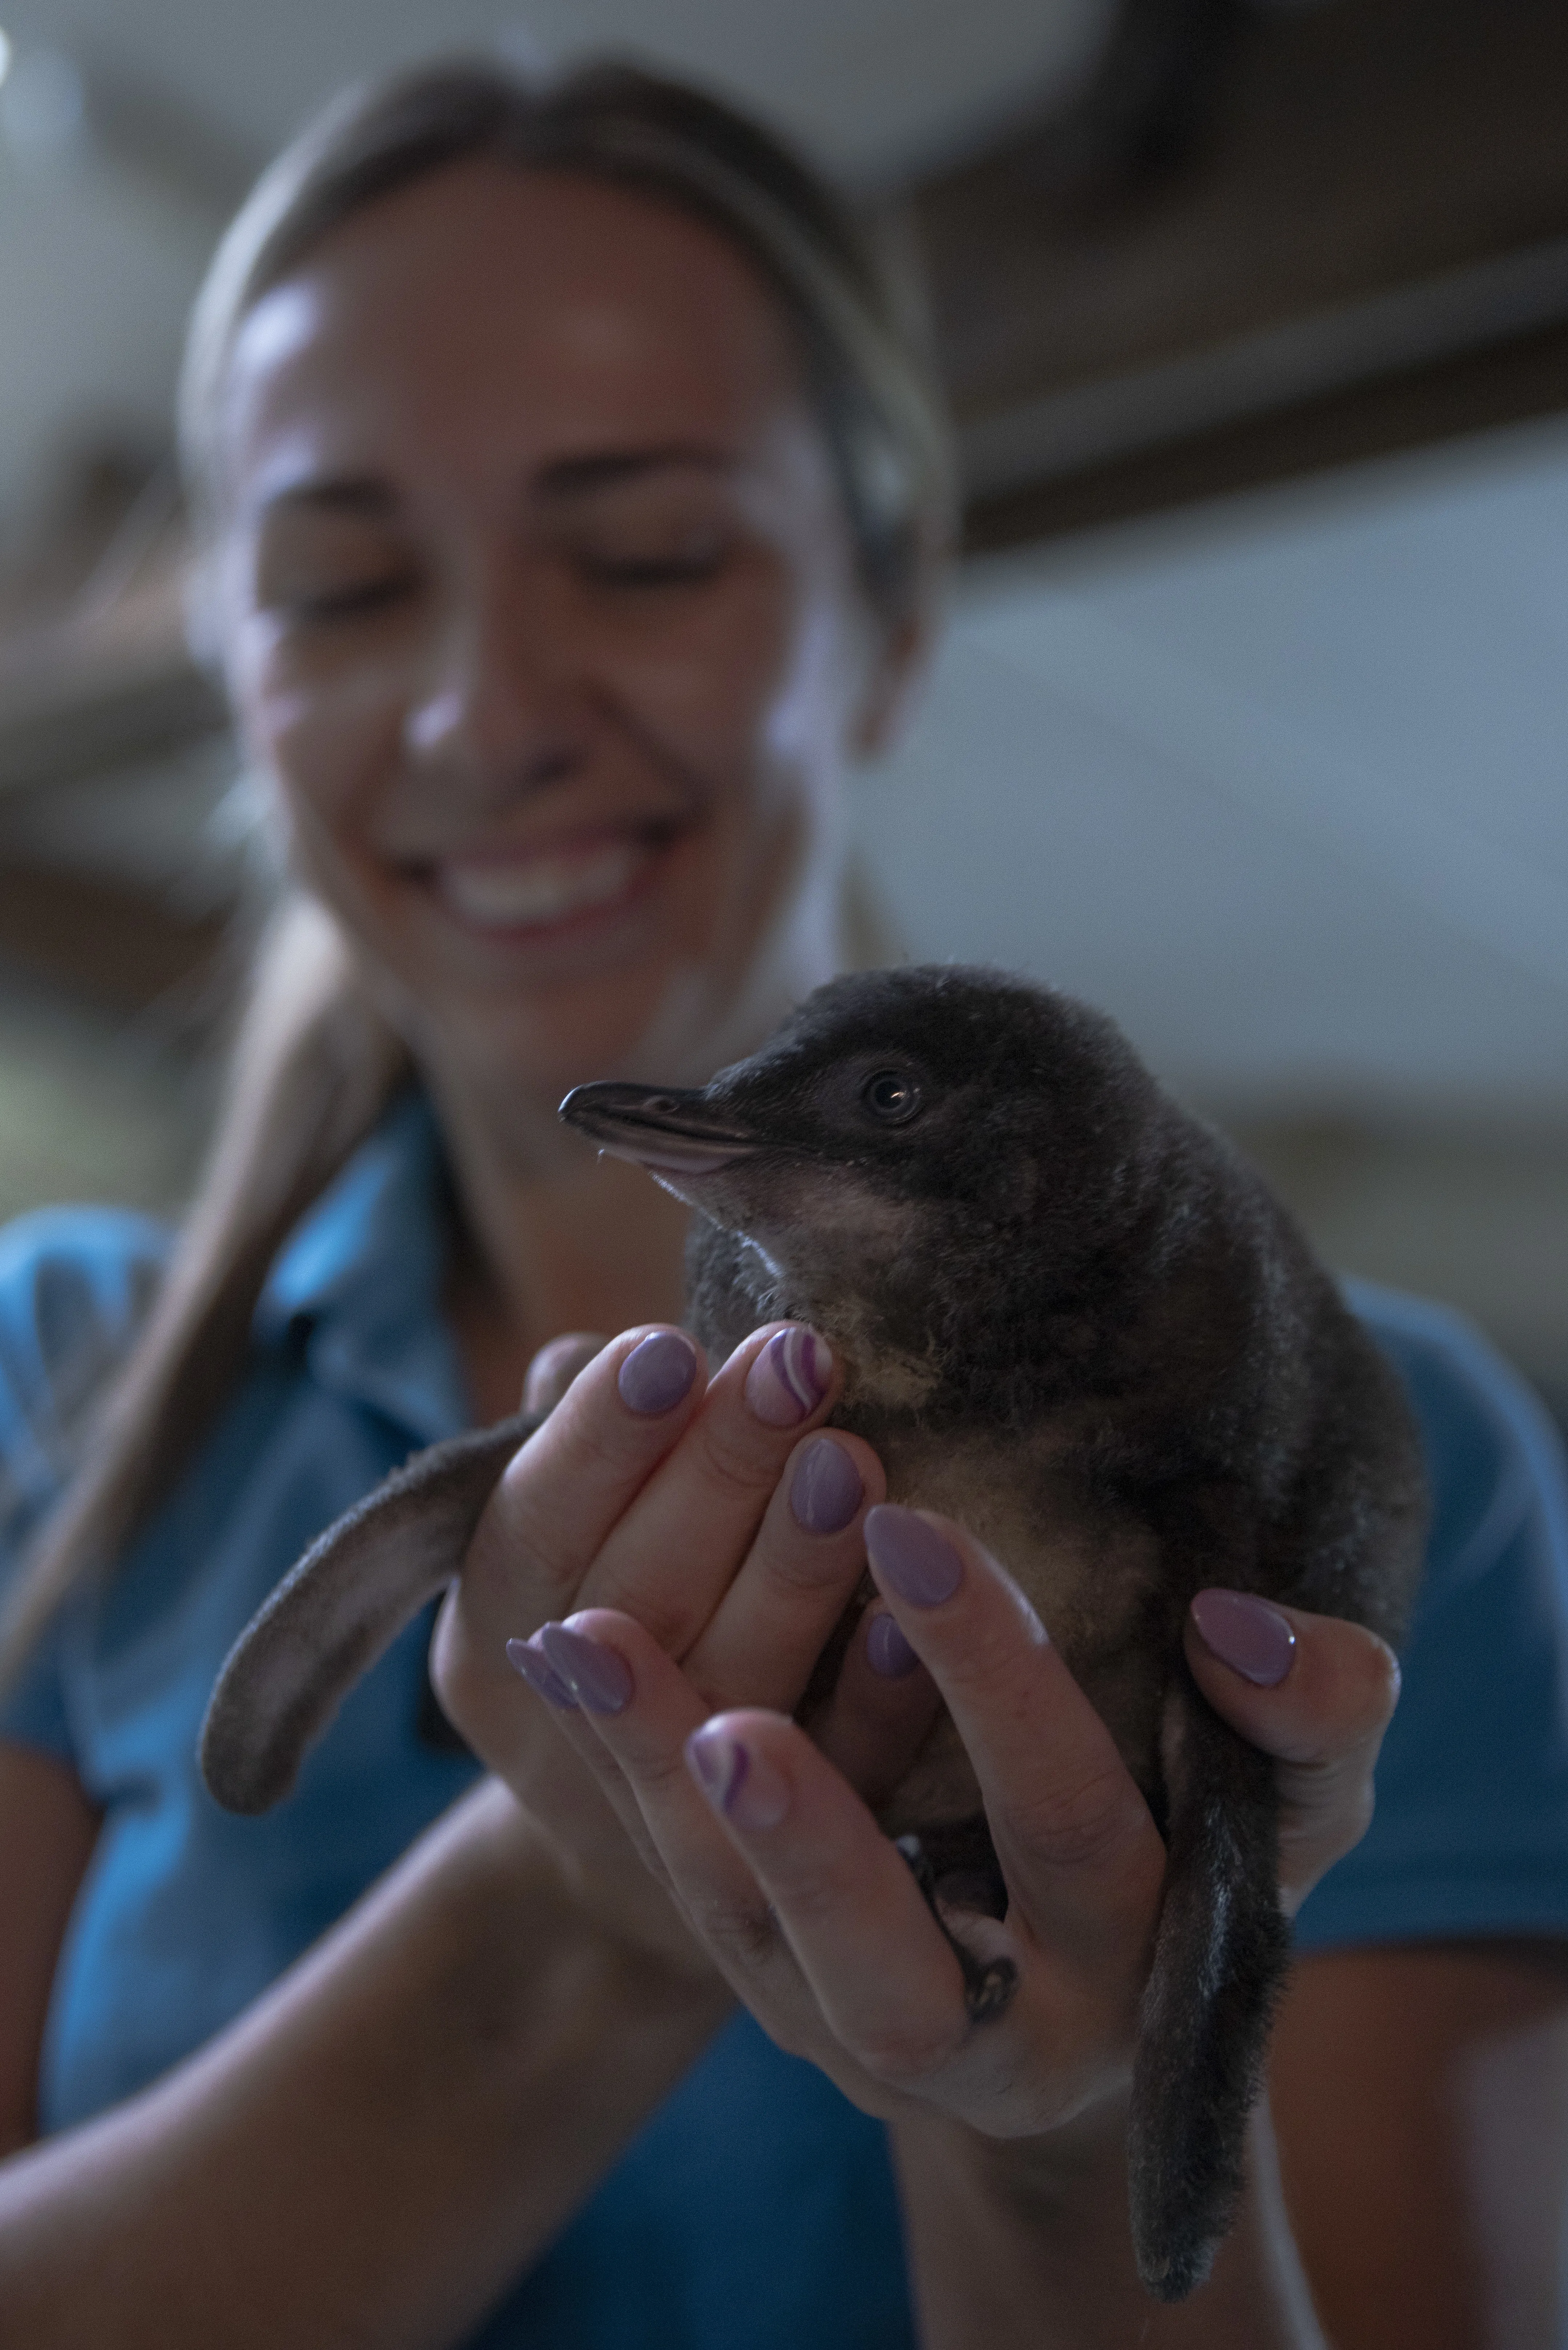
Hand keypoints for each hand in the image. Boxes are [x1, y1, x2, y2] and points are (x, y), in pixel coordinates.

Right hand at [430, 1322, 941, 1964]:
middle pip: (638, 1598)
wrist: (661, 1827)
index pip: (534, 1528)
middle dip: (719, 1470)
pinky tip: (915, 1616)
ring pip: (733, 1688)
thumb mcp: (576, 1527)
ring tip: (851, 1457)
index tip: (671, 1344)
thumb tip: (586, 1356)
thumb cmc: (630, 1596)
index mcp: (495, 1641)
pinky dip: (878, 1696)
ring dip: (792, 1572)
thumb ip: (582, 1443)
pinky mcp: (798, 1870)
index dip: (599, 1439)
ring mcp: (676, 1821)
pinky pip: (843, 1775)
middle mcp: (567, 1739)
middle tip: (794, 1362)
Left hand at [506, 1507, 1401, 2152]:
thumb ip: (1314, 1716)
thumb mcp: (1297, 1789)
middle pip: (886, 1971)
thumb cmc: (1208, 1833)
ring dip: (659, 1791)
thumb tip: (1236, 1625)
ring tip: (584, 1647)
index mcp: (1129, 1957)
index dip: (999, 1681)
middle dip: (814, 1850)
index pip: (1067, 1821)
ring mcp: (854, 2020)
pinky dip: (618, 1769)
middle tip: (732, 1728)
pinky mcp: (771, 1979)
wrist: (1101, 1959)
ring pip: (745, 1937)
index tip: (913, 1526)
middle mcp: (986, 2028)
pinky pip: (683, 1889)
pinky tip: (560, 1647)